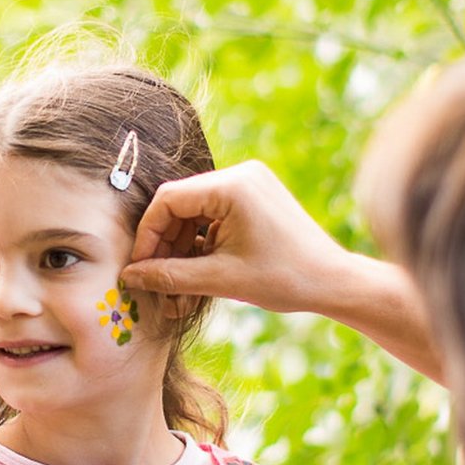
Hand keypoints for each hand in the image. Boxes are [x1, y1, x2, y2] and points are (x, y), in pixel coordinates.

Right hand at [123, 160, 353, 312]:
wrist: (334, 282)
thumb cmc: (285, 279)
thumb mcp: (220, 279)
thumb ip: (170, 276)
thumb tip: (130, 276)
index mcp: (232, 186)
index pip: (168, 200)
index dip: (148, 235)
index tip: (140, 268)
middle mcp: (241, 175)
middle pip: (181, 206)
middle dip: (165, 245)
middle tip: (156, 282)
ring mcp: (250, 184)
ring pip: (196, 213)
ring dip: (183, 249)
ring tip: (177, 289)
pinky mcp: (256, 198)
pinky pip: (216, 216)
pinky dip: (203, 244)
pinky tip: (198, 275)